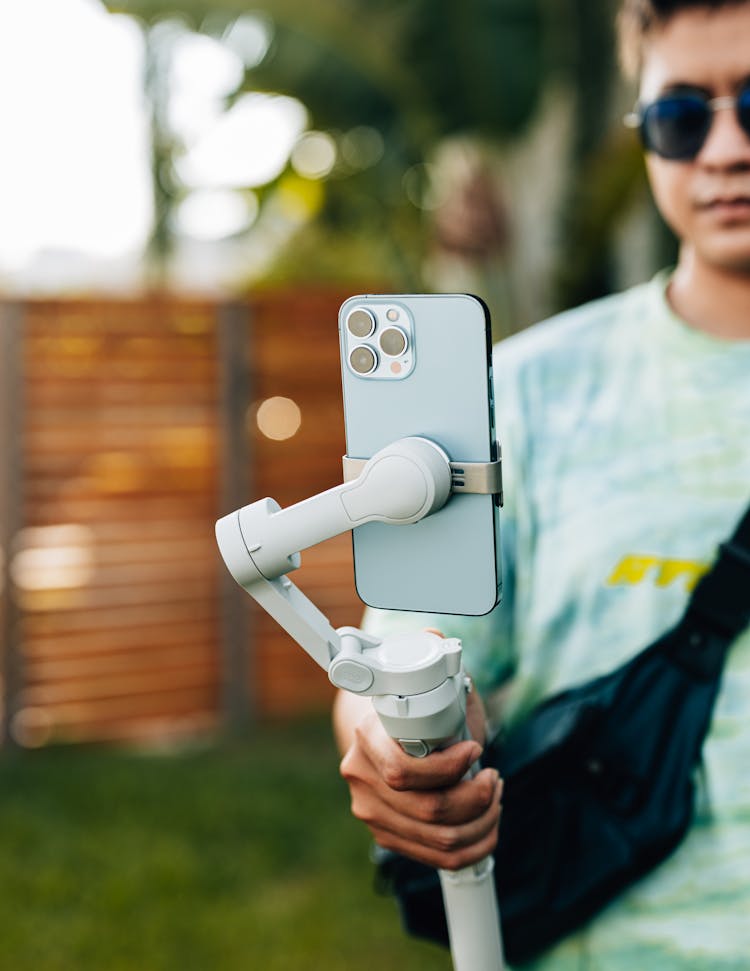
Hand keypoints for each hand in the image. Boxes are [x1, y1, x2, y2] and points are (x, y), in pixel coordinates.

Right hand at [335, 687, 502, 870]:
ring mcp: (370, 811)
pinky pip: (438, 857)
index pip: (403, 771)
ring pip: (439, 839)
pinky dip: (474, 845)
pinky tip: (487, 823)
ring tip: (495, 798)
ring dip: (481, 822)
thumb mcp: (434, 693)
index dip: (448, 767)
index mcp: (368, 735)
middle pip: (428, 810)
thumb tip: (471, 731)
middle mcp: (361, 777)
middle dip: (477, 798)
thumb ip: (451, 705)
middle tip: (494, 779)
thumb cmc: (420, 707)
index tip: (476, 750)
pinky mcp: (386, 835)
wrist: (384, 728)